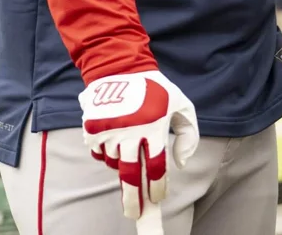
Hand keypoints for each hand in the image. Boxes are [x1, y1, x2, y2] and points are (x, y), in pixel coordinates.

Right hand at [79, 70, 198, 219]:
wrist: (121, 67)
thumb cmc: (156, 88)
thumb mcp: (182, 104)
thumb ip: (188, 135)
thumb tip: (181, 163)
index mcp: (154, 127)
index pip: (157, 168)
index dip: (158, 188)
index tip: (157, 197)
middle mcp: (130, 132)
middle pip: (131, 176)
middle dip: (134, 200)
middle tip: (135, 214)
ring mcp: (109, 131)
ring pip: (115, 164)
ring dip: (122, 165)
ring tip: (129, 149)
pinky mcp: (93, 129)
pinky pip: (100, 154)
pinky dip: (107, 154)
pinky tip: (116, 141)